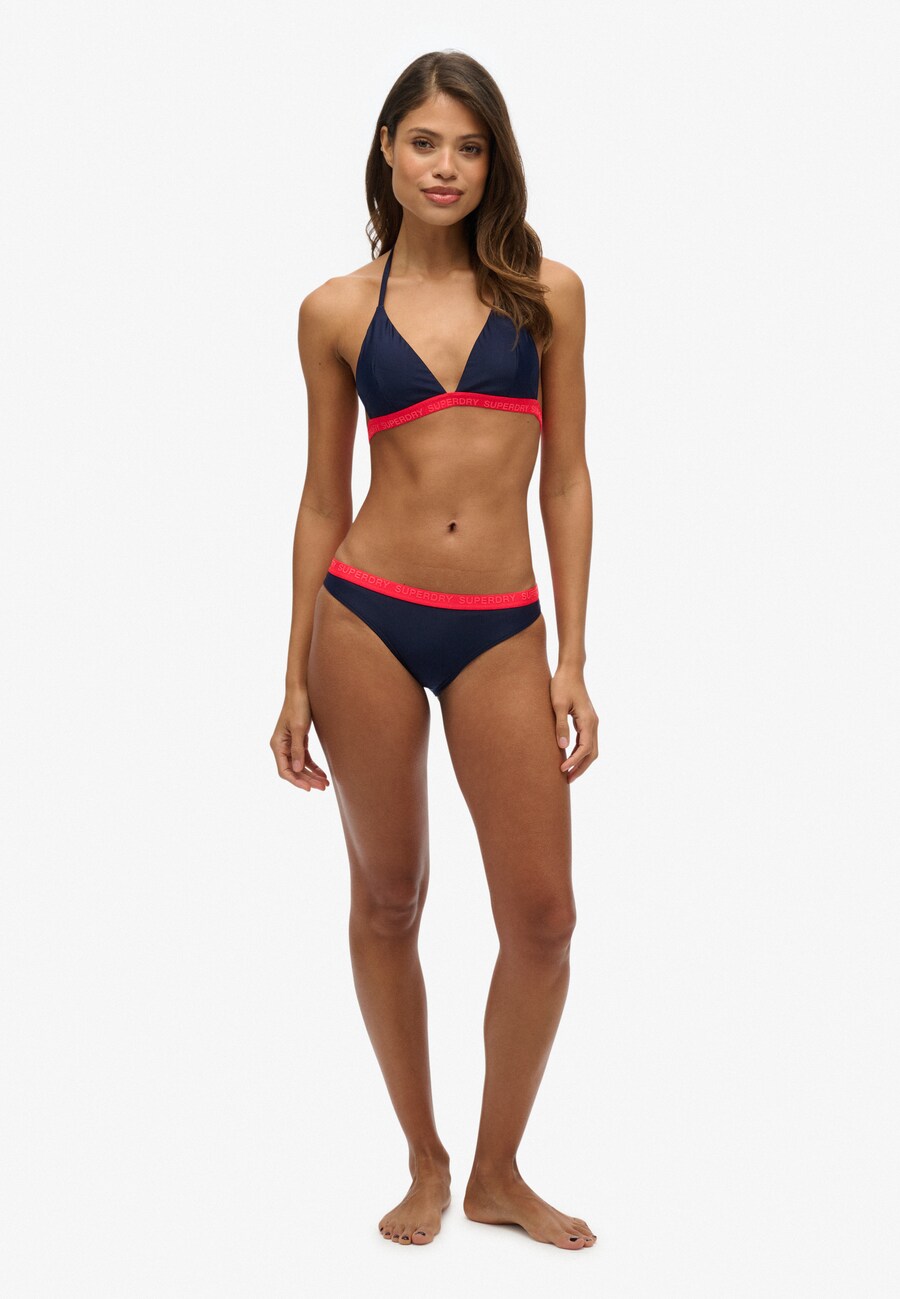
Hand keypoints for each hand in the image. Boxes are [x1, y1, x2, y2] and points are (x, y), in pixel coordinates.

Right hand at [270, 688, 330, 792]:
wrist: (301, 690)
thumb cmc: (298, 706)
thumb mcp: (299, 728)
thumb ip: (297, 749)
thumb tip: (297, 769)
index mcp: (277, 745)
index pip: (284, 770)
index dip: (296, 781)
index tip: (309, 788)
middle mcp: (281, 746)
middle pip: (293, 770)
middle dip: (307, 780)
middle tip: (323, 787)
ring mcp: (290, 744)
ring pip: (300, 766)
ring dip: (312, 775)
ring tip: (325, 783)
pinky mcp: (298, 740)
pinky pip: (305, 758)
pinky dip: (313, 766)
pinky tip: (322, 773)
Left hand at [550, 666, 598, 782]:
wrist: (570, 670)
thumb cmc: (562, 685)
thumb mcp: (558, 705)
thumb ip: (560, 726)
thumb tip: (562, 747)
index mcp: (588, 720)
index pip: (585, 748)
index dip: (574, 761)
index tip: (562, 770)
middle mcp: (594, 723)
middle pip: (592, 753)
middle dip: (581, 767)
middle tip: (567, 780)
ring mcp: (592, 722)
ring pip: (591, 749)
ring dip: (581, 762)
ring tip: (568, 774)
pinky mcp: (587, 721)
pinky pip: (587, 742)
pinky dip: (580, 753)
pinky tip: (569, 759)